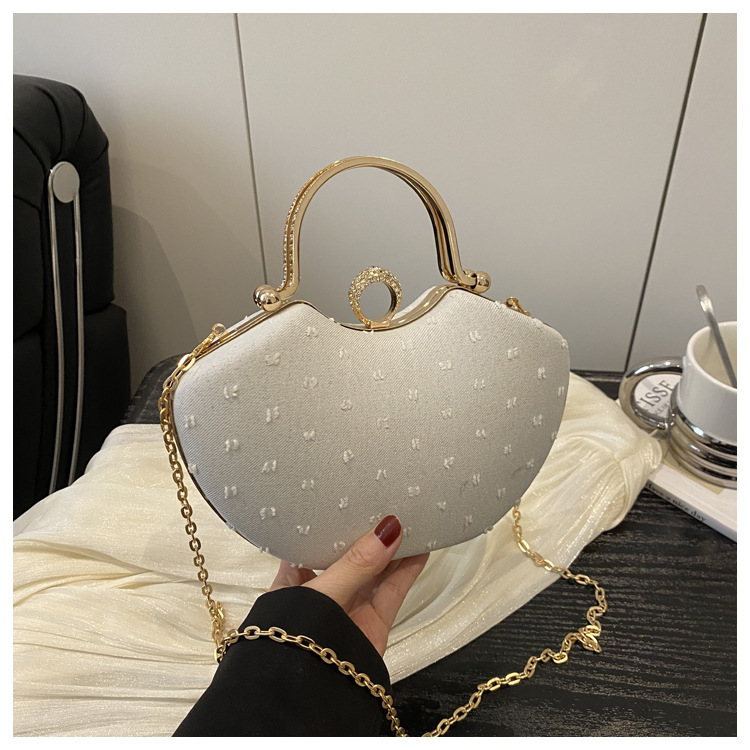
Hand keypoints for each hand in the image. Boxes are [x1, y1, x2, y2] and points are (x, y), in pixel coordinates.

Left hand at [269, 515, 428, 655]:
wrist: (311, 696)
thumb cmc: (294, 643)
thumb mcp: (322, 593)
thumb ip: (355, 563)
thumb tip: (386, 531)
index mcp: (293, 583)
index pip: (312, 544)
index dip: (331, 524)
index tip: (349, 501)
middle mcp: (322, 595)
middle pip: (348, 557)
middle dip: (366, 535)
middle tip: (385, 507)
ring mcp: (349, 609)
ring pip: (375, 573)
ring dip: (392, 549)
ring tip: (409, 520)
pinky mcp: (373, 624)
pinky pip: (393, 591)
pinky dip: (407, 570)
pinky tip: (420, 549)